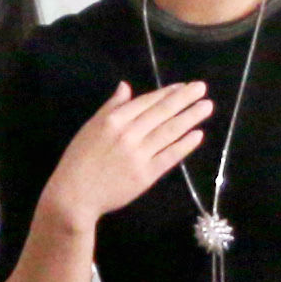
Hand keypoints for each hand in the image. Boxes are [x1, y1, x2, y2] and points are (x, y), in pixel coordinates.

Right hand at [38, 78, 216, 235]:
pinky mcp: (146, 175)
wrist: (74, 195)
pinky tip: (197, 135)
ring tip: (206, 107)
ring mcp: (139, 155)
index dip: (167, 93)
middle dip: (184, 99)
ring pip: (169, 132)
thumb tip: (125, 87)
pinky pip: (169, 157)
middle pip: (162, 113)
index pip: (146, 102)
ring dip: (190, 118)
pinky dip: (184, 145)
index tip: (183, 86)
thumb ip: (110, 107)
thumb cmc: (79, 159)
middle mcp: (128, 134)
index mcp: (113, 120)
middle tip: (202, 88)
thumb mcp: (90, 127)